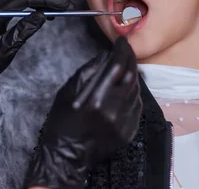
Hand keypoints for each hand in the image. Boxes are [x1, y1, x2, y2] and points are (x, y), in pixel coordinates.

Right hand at [24, 36, 141, 188]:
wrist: (66, 156)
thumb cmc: (61, 123)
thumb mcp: (66, 92)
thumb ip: (87, 73)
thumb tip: (104, 56)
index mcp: (95, 99)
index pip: (117, 67)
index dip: (122, 51)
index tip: (122, 41)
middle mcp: (113, 111)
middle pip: (131, 77)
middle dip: (131, 60)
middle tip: (127, 50)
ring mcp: (123, 123)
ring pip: (136, 91)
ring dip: (133, 75)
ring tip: (126, 66)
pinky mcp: (128, 132)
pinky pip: (137, 107)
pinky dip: (134, 93)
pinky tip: (127, 87)